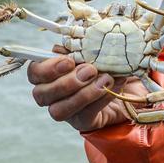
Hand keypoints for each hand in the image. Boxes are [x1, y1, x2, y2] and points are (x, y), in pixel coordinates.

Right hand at [27, 46, 146, 131]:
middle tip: (90, 70)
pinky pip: (85, 114)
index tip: (69, 60)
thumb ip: (82, 45)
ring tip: (105, 79)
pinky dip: (100, 99)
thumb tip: (79, 41)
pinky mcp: (82, 121)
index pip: (34, 72)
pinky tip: (113, 86)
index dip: (47, 68)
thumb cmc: (106, 60)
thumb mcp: (95, 48)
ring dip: (83, 94)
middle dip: (67, 82)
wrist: (128, 83)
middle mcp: (51, 94)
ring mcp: (65, 110)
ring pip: (59, 110)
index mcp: (49, 72)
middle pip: (42, 94)